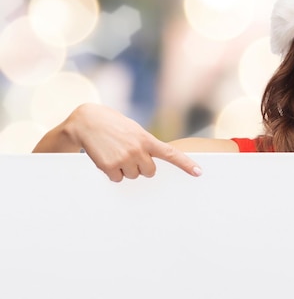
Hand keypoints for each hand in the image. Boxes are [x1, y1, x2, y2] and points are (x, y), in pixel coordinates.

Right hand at [66, 104, 202, 181]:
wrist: (88, 121)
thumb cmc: (114, 125)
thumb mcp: (134, 130)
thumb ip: (145, 144)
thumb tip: (150, 164)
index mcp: (147, 139)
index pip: (171, 154)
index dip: (185, 164)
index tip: (198, 172)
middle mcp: (138, 150)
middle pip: (149, 172)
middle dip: (141, 166)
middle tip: (129, 153)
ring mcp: (124, 159)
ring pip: (132, 176)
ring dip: (125, 168)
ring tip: (116, 152)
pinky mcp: (109, 167)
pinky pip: (117, 179)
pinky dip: (112, 172)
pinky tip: (107, 158)